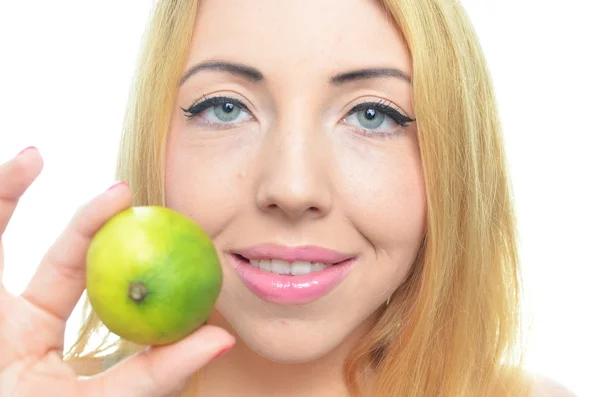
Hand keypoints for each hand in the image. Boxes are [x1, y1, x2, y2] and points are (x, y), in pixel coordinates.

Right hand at [0, 147, 234, 396]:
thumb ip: (158, 373)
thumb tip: (225, 337)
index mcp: (58, 355)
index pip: (104, 298)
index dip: (135, 265)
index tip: (171, 233)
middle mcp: (19, 333)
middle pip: (60, 263)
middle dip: (90, 223)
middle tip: (126, 190)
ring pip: (0, 243)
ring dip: (11, 194)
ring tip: (35, 156)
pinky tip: (18, 164)